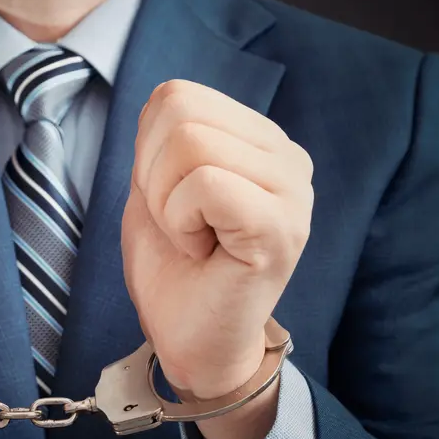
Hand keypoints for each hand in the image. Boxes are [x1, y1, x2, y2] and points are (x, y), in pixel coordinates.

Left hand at [122, 80, 312, 438]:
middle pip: (180, 111)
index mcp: (258, 141)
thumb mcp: (155, 189)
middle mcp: (287, 157)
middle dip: (152, 175)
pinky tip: (203, 253)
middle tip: (178, 225)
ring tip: (194, 239)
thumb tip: (164, 101)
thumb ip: (163, 139)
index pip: (176, 95)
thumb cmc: (174, 271)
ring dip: (166, 203)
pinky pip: (205, 185)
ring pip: (189, 143)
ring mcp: (292, 192)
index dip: (147, 153)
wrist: (189, 342)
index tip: (169, 204)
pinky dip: (181, 223)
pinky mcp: (281, 228)